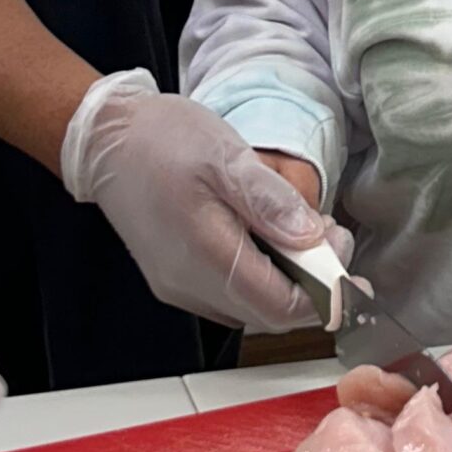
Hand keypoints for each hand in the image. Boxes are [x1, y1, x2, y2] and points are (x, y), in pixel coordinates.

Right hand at [61, 70, 351, 332]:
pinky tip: (271, 238)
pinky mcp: (174, 277)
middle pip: (268, 313)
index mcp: (206, 257)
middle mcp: (190, 286)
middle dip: (312, 283)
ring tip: (304, 231)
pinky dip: (262, 274)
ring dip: (288, 280)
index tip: (346, 254)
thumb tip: (313, 240)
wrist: (104, 139)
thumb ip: (271, 202)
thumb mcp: (227, 157)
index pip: (281, 307)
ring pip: (250, 307)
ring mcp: (179, 286)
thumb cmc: (162, 140)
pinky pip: (230, 293)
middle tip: (330, 235)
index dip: (324, 290)